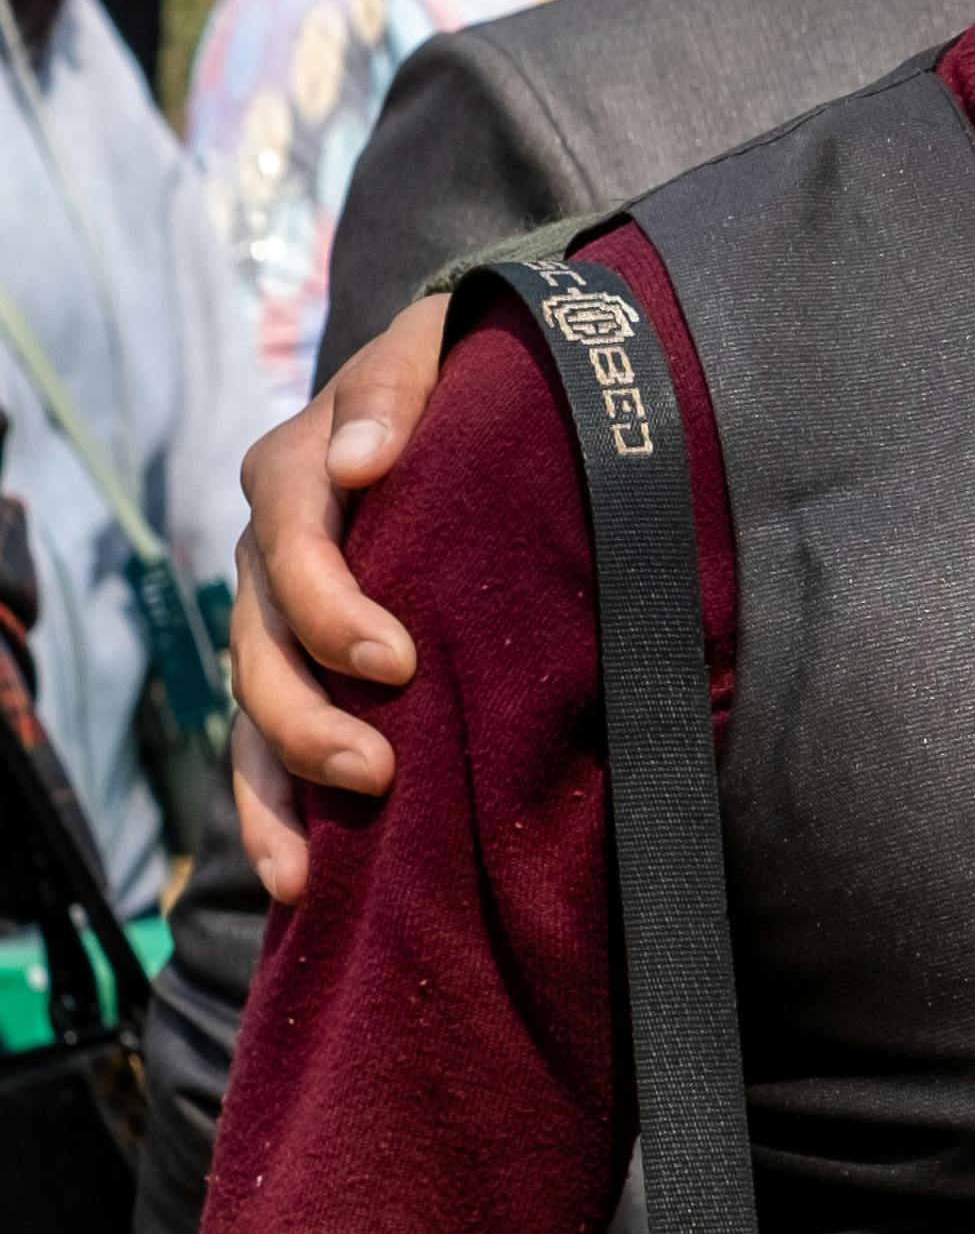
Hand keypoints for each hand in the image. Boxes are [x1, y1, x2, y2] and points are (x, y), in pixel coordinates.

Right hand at [220, 298, 445, 901]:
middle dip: (307, 718)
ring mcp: (274, 614)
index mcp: (294, 472)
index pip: (292, 542)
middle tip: (377, 769)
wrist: (463, 384)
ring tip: (311, 866)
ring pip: (253, 710)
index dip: (331, 605)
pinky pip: (264, 746)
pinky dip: (275, 811)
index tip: (395, 660)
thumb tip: (361, 458)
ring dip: (280, 789)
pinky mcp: (298, 665)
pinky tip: (298, 879)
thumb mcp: (432, 354)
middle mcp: (269, 549)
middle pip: (261, 645)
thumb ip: (393, 396)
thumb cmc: (459, 370)